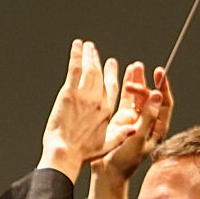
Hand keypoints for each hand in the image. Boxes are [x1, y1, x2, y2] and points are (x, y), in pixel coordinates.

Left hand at [38, 40, 118, 177]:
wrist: (65, 153)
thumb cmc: (83, 153)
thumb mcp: (107, 146)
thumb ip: (121, 135)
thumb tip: (134, 128)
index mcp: (106, 111)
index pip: (112, 87)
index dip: (111, 74)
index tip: (111, 64)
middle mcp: (98, 100)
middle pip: (99, 74)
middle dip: (97, 60)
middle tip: (94, 50)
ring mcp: (84, 95)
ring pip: (88, 69)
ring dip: (88, 55)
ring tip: (86, 45)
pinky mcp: (69, 93)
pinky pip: (74, 69)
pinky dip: (76, 56)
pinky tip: (76, 46)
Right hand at [96, 62, 171, 187]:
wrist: (108, 172)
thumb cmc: (126, 161)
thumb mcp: (138, 138)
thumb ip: (147, 116)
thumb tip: (157, 95)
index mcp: (158, 127)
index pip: (165, 103)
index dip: (163, 87)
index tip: (159, 73)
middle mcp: (149, 121)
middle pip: (150, 97)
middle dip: (144, 84)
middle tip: (137, 73)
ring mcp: (135, 120)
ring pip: (139, 96)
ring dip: (138, 81)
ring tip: (136, 66)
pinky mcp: (122, 119)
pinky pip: (126, 100)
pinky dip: (126, 88)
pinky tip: (127, 75)